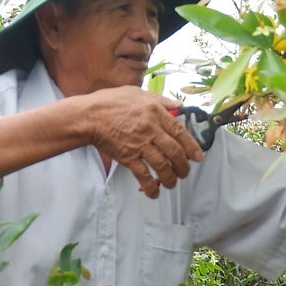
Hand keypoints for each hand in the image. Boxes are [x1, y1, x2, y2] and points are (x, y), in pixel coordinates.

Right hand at [83, 87, 204, 196]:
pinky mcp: (128, 156)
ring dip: (170, 178)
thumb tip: (178, 106)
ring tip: (172, 183)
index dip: (192, 146)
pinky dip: (150, 186)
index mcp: (155, 112)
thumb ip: (161, 100)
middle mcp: (150, 128)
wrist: (88, 116)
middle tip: (185, 172)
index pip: (180, 132)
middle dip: (183, 166)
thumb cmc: (110, 102)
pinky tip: (154, 193)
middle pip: (175, 151)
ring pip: (162, 165)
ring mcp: (139, 144)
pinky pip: (143, 175)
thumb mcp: (138, 93)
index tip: (198, 157)